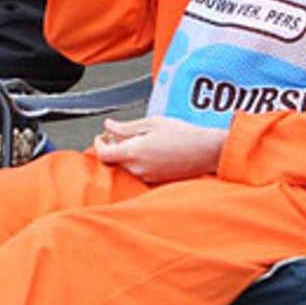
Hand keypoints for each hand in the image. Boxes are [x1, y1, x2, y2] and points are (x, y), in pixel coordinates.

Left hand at [92, 116, 225, 182]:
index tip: (101, 137)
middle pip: (114, 161)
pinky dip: (137, 161)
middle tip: (118, 133)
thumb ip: (126, 127)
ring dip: (125, 154)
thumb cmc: (183, 135)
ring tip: (138, 139)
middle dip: (113, 147)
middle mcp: (138, 168)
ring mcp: (147, 177)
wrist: (206, 151)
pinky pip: (139, 171)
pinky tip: (149, 150)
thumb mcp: (152, 123)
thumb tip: (109, 125)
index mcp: (134, 152)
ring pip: (126, 166)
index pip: (104, 154)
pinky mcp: (156, 180)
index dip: (98, 145)